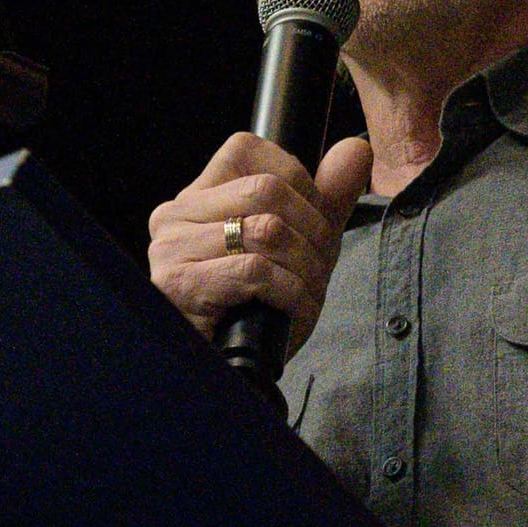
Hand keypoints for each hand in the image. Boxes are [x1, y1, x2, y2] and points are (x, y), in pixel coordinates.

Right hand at [147, 132, 372, 351]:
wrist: (228, 378)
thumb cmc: (258, 312)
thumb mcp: (300, 247)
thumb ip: (326, 197)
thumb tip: (355, 148)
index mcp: (196, 200)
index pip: (245, 148)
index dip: (296, 179)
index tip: (311, 221)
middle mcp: (174, 217)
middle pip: (266, 190)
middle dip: (313, 231)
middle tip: (319, 267)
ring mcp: (172, 251)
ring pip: (267, 231)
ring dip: (306, 269)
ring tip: (306, 295)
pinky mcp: (179, 286)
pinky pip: (256, 272)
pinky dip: (290, 295)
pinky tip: (290, 314)